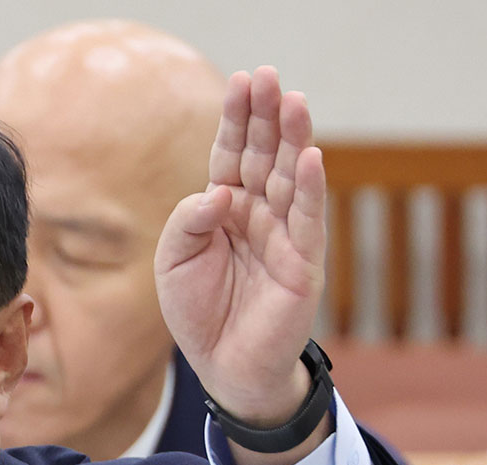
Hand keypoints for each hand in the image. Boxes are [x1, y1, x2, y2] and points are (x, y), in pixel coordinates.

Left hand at [154, 66, 325, 431]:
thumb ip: (188, 223)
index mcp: (225, 209)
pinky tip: (312, 157)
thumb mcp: (174, 263)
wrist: (223, 366)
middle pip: (264, 156)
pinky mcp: (303, 264)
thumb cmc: (197, 312)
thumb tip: (218, 193)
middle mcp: (257, 214)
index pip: (231, 155)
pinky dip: (312, 189)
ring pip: (291, 179)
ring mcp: (283, 236)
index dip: (237, 120)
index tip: (242, 81)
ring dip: (294, 140)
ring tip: (295, 101)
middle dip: (267, 116)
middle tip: (270, 76)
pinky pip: (308, 220)